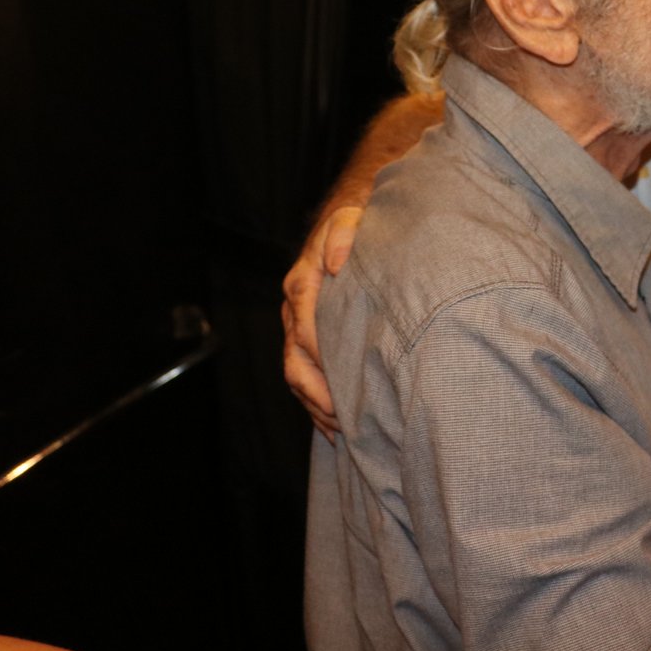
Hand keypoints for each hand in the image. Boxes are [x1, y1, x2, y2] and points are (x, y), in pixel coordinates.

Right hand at [281, 206, 361, 441]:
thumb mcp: (351, 221)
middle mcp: (295, 310)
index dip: (323, 359)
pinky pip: (304, 375)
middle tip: (342, 417)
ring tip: (341, 430)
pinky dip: (316, 403)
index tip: (345, 383)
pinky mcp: (307, 336)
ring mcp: (298, 325)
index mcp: (303, 285)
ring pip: (296, 373)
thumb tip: (337, 262)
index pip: (306, 330)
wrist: (349, 220)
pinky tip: (334, 426)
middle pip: (294, 361)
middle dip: (316, 393)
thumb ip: (343, 237)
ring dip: (316, 404)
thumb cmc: (355, 224)